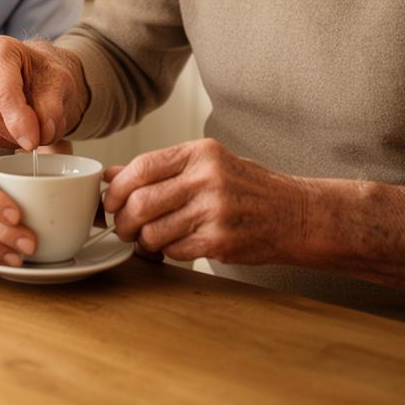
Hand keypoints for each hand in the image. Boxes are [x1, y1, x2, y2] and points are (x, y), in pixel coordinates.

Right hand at [0, 36, 89, 150]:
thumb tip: (43, 133)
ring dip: (12, 141)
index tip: (34, 140)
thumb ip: (53, 108)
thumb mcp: (61, 84)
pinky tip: (17, 130)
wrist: (37, 76)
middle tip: (40, 135)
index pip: (1, 91)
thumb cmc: (46, 75)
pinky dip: (3, 143)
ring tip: (31, 128)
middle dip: (16, 133)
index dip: (18, 120)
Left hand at [102, 139, 306, 263]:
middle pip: (142, 202)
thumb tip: (111, 174)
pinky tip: (173, 245)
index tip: (111, 200)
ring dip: (142, 240)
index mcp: (200, 153)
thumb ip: (160, 168)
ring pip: (154, 231)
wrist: (293, 213)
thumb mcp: (206, 163)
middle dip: (123, 220)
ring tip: (146, 239)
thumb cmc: (246, 185)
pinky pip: (174, 250)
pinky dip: (166, 251)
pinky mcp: (221, 242)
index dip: (118, 187)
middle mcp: (207, 178)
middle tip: (123, 227)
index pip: (142, 167)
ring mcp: (215, 212)